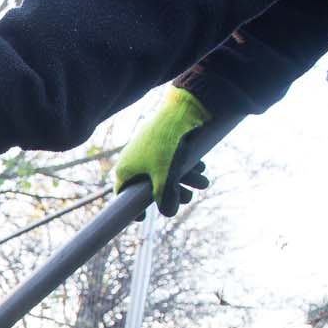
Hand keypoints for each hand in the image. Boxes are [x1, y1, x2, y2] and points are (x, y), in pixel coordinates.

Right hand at [114, 86, 211, 216]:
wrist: (180, 110)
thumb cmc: (165, 143)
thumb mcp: (165, 175)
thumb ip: (165, 196)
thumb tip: (169, 213)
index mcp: (126, 169)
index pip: (124, 195)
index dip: (133, 208)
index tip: (143, 217)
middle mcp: (134, 161)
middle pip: (151, 186)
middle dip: (173, 193)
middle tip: (188, 198)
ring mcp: (147, 151)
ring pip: (165, 173)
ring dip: (185, 180)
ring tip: (203, 182)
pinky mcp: (161, 142)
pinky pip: (171, 160)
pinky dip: (186, 166)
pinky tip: (201, 167)